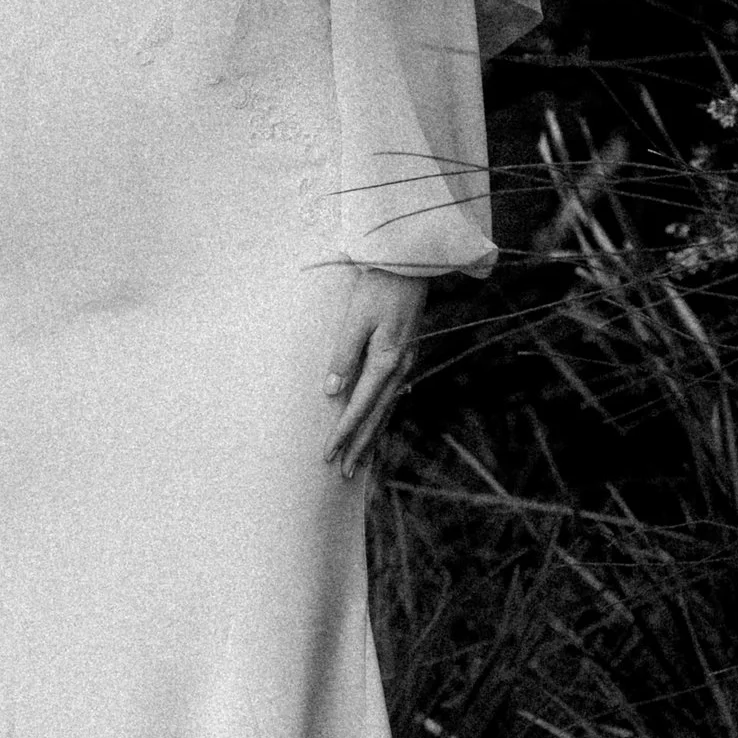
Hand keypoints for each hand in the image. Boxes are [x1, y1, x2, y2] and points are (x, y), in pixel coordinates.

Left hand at [323, 267, 429, 480]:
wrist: (409, 264)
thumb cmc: (378, 287)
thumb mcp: (355, 319)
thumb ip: (343, 356)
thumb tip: (331, 392)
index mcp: (386, 361)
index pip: (360, 406)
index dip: (343, 432)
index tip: (328, 454)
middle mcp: (400, 368)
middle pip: (376, 416)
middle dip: (360, 445)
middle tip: (344, 473)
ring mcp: (405, 364)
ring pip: (386, 410)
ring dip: (371, 436)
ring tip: (359, 461)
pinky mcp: (404, 357)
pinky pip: (391, 397)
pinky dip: (381, 417)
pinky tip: (375, 427)